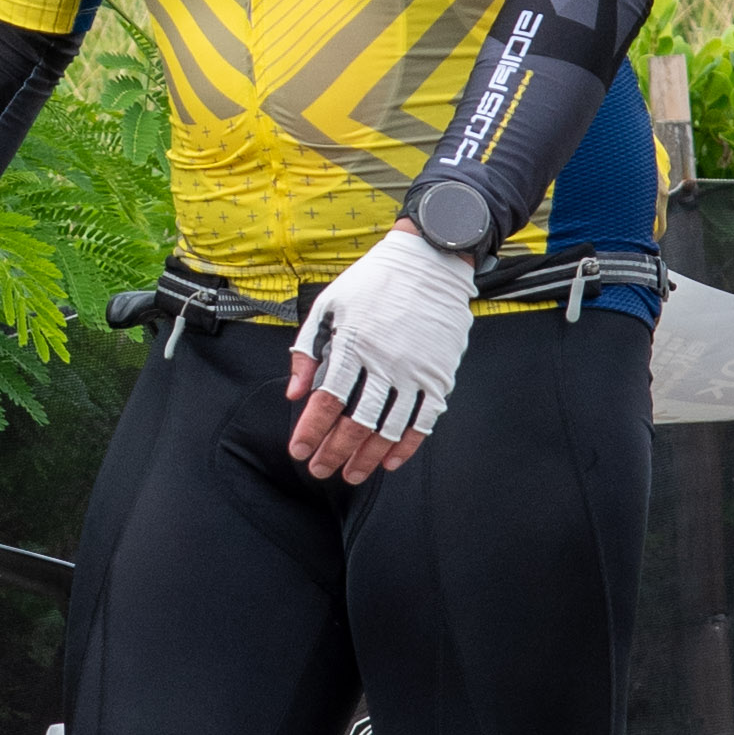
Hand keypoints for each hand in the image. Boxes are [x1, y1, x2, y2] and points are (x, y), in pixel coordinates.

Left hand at [287, 220, 474, 483]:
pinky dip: (407, 446)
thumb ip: (308, 350)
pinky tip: (390, 461)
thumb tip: (294, 393)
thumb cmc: (373, 281)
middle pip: (356, 422)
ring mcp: (416, 371)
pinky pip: (424, 421)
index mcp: (353, 344)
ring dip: (367, 457)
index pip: (327, 401)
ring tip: (351, 474)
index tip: (299, 450)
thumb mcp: (328, 305)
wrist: (428, 260)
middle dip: (334, 452)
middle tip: (320, 470)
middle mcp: (385, 362)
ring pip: (389, 428)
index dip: (311, 431)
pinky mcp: (439, 375)